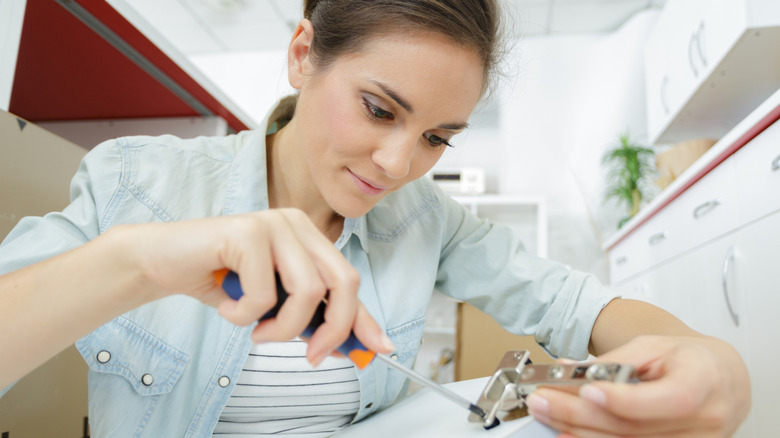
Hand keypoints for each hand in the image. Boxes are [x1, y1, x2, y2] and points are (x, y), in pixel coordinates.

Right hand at [118, 208, 393, 365]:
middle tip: (311, 356)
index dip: (364, 318)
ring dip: (281, 327)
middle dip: (333, 329)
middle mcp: (296, 224)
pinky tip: (225, 305)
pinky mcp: (247, 231)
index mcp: (307, 237)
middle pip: (342, 282)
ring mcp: (273, 223)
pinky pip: (263, 294)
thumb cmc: (218, 281)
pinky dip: (243, 315)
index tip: (378, 348)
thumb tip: (350, 346)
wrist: (164, 262)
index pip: (348, 280)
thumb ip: (309, 317)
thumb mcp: (272, 304)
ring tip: (255, 330)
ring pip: (307, 292)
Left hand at [525, 335, 750, 436]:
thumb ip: (615, 361)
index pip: (671, 399)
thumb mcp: (653, 346)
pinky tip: (569, 434)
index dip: (626, 399)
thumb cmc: (687, 360)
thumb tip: (569, 371)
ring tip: (547, 414)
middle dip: (580, 414)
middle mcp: (705, 423)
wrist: (719, 379)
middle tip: (543, 400)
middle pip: (635, 428)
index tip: (587, 389)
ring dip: (579, 432)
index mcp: (704, 383)